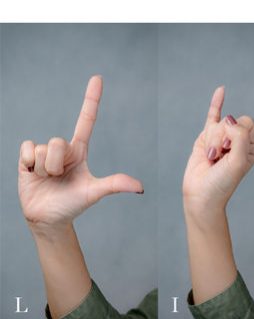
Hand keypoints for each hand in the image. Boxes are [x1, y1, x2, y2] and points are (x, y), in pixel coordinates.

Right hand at [18, 75, 143, 230]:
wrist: (48, 218)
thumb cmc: (73, 204)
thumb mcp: (95, 192)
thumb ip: (115, 185)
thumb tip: (140, 187)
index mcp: (80, 150)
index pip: (86, 119)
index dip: (91, 99)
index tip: (97, 78)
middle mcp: (62, 148)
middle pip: (58, 141)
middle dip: (57, 164)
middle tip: (59, 177)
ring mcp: (44, 152)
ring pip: (43, 148)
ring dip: (45, 168)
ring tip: (48, 179)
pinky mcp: (26, 158)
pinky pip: (26, 149)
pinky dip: (29, 164)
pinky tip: (33, 174)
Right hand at [182, 86, 253, 212]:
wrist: (201, 195)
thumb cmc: (222, 183)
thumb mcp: (239, 160)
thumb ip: (240, 137)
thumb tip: (230, 120)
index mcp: (251, 146)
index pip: (248, 123)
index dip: (236, 133)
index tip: (230, 150)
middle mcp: (238, 141)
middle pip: (231, 122)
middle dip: (222, 137)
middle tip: (219, 157)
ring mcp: (222, 138)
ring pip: (217, 124)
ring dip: (212, 141)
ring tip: (211, 159)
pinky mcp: (206, 138)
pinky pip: (212, 116)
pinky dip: (216, 103)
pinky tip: (221, 90)